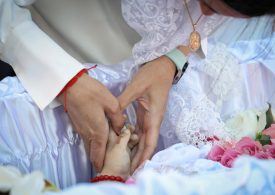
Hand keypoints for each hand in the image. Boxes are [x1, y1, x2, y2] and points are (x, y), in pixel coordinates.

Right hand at [57, 73, 124, 171]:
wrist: (70, 85)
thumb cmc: (92, 93)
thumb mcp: (111, 103)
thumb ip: (118, 119)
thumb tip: (120, 128)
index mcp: (98, 131)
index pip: (99, 153)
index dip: (101, 163)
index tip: (104, 169)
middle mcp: (88, 134)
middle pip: (92, 152)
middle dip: (98, 160)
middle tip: (106, 162)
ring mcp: (80, 129)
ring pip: (88, 145)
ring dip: (95, 151)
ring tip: (104, 152)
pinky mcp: (77, 124)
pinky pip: (86, 138)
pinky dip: (92, 142)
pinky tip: (99, 137)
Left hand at [101, 126, 137, 178]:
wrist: (117, 177)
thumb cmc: (115, 161)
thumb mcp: (119, 147)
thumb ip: (124, 136)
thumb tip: (127, 127)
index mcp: (110, 139)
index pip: (113, 127)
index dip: (118, 121)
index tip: (126, 117)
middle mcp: (116, 142)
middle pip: (122, 132)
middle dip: (128, 130)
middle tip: (133, 128)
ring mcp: (122, 148)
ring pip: (128, 138)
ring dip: (133, 136)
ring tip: (137, 136)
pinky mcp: (128, 153)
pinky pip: (132, 145)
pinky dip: (135, 142)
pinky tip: (138, 140)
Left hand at [118, 56, 175, 172]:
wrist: (163, 66)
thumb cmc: (152, 75)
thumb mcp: (136, 87)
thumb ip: (123, 101)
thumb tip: (111, 115)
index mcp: (154, 117)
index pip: (150, 142)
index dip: (144, 156)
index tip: (137, 168)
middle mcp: (153, 120)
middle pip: (147, 143)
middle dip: (139, 157)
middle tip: (128, 170)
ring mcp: (150, 117)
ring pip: (143, 138)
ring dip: (136, 149)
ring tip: (126, 160)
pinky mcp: (146, 113)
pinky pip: (140, 129)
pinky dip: (134, 138)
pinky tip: (126, 142)